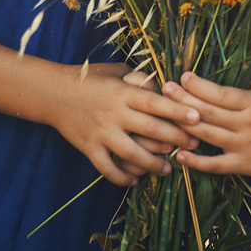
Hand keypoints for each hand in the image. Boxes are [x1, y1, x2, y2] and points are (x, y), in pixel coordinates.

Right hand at [51, 62, 200, 185]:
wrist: (53, 92)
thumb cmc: (89, 78)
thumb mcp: (116, 70)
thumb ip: (138, 80)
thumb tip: (161, 88)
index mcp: (123, 92)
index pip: (155, 102)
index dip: (177, 110)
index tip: (197, 117)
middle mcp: (114, 113)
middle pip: (150, 129)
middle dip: (175, 138)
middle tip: (194, 144)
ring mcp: (101, 132)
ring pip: (132, 153)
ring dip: (152, 163)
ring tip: (168, 168)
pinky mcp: (88, 148)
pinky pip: (108, 168)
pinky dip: (122, 177)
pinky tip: (135, 179)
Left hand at [161, 72, 250, 179]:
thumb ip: (247, 95)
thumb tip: (219, 89)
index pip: (221, 94)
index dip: (199, 85)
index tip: (183, 76)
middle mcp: (246, 124)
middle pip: (208, 112)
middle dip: (184, 99)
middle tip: (165, 89)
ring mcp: (243, 146)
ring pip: (206, 135)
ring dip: (183, 124)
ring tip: (165, 115)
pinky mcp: (243, 166)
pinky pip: (214, 164)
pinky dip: (195, 161)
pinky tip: (179, 155)